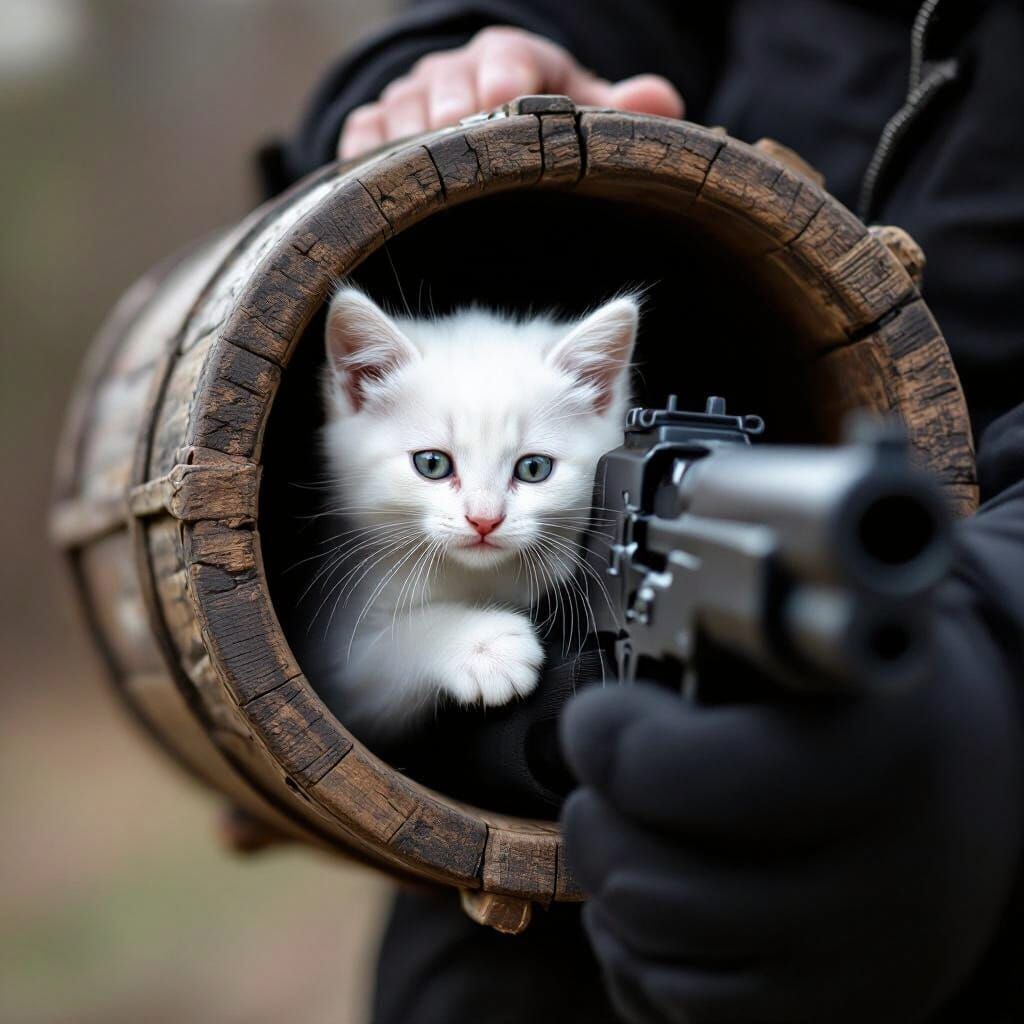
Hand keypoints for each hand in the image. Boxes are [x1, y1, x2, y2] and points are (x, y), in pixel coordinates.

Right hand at [339, 26, 683, 158]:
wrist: (482, 126)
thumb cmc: (540, 128)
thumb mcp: (581, 116)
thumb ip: (618, 112)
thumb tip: (661, 98)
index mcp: (508, 59)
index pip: (502, 59)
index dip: (501, 79)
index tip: (503, 101)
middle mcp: (452, 73)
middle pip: (444, 86)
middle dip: (453, 115)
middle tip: (462, 148)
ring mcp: (408, 100)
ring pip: (399, 112)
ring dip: (411, 141)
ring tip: (427, 176)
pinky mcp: (373, 130)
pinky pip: (361, 139)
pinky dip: (369, 159)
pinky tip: (386, 186)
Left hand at [559, 605, 1023, 1022]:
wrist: (981, 786)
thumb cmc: (870, 706)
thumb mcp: (816, 654)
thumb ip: (717, 674)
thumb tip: (605, 733)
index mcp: (878, 755)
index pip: (686, 774)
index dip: (615, 741)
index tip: (600, 719)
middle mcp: (881, 881)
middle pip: (653, 890)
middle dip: (594, 823)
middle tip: (598, 778)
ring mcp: (861, 969)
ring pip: (658, 965)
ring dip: (610, 892)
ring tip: (625, 832)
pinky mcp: (842, 1017)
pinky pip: (684, 1012)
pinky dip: (641, 958)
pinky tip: (660, 892)